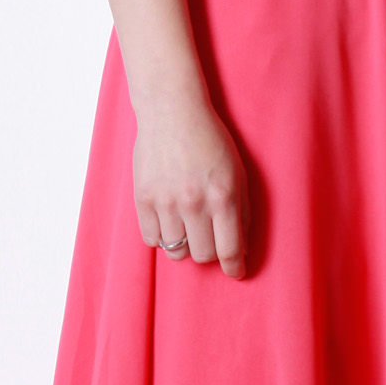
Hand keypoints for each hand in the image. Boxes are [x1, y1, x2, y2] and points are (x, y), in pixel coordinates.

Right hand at [134, 96, 249, 276]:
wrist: (172, 111)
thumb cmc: (210, 140)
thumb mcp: (238, 172)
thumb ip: (242, 210)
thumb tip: (242, 247)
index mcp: (222, 196)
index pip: (230, 249)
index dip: (235, 267)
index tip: (236, 272)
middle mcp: (193, 202)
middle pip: (202, 255)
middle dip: (210, 253)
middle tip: (210, 239)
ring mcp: (165, 201)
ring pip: (176, 251)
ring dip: (185, 245)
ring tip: (188, 227)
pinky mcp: (143, 198)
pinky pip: (151, 239)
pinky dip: (162, 237)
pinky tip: (169, 222)